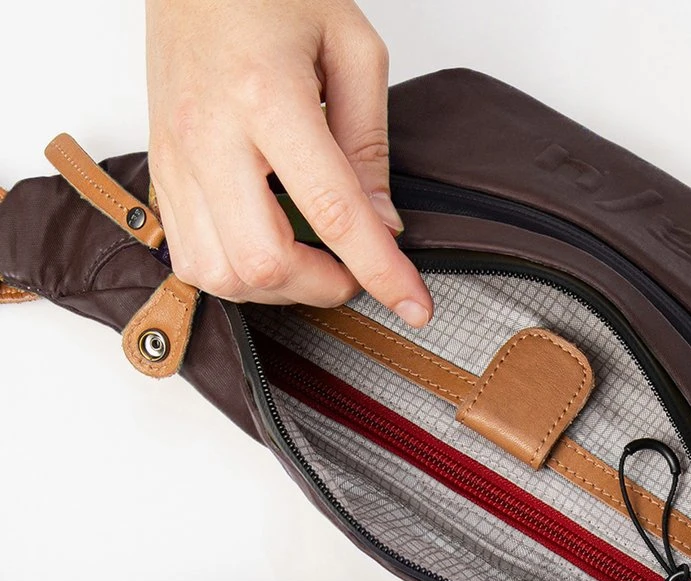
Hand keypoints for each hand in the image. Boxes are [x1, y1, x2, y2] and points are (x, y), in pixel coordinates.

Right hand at [144, 0, 432, 325]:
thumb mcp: (349, 48)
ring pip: (221, 275)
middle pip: (265, 262)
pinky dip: (235, 276)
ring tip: (309, 262)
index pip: (333, 211)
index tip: (413, 305)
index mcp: (267, 96)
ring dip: (277, 289)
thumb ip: (368, 143)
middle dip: (321, 286)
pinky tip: (265, 249)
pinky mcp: (161, 173)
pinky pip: (191, 260)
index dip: (380, 271)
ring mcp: (177, 159)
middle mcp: (210, 136)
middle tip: (352, 270)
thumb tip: (382, 224)